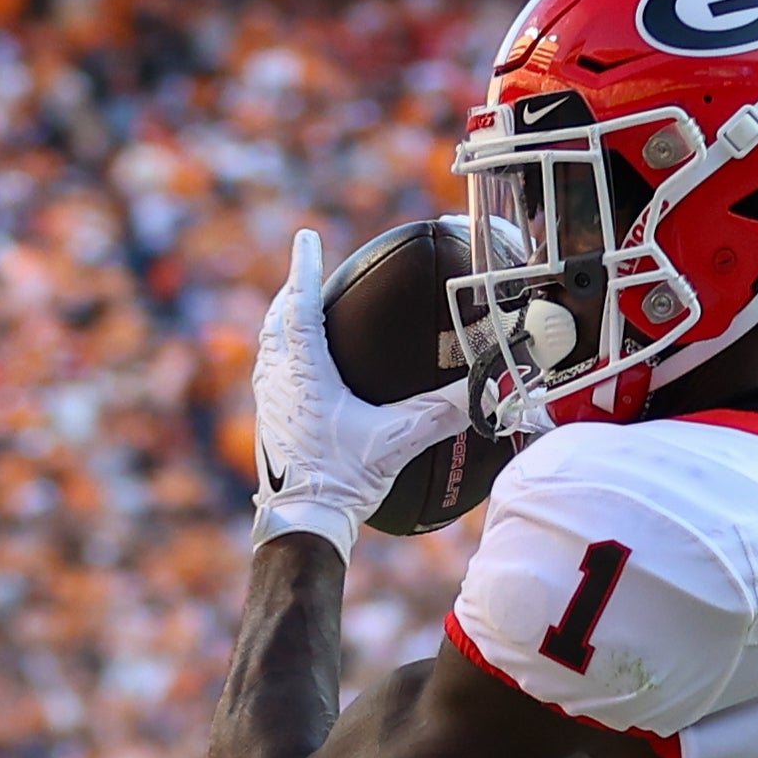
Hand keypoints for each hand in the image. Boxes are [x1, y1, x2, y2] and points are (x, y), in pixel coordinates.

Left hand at [250, 230, 470, 564]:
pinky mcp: (269, 422)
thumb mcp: (397, 440)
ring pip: (269, 344)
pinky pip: (271, 370)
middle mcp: (280, 379)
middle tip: (305, 270)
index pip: (300, 305)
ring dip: (282, 321)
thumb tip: (489, 385)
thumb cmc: (342, 479)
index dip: (305, 267)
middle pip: (277, 319)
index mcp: (305, 373)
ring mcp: (269, 401)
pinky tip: (301, 370)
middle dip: (292, 290)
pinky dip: (283, 352)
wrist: (302, 521)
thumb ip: (442, 410)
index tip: (306, 236)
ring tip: (298, 309)